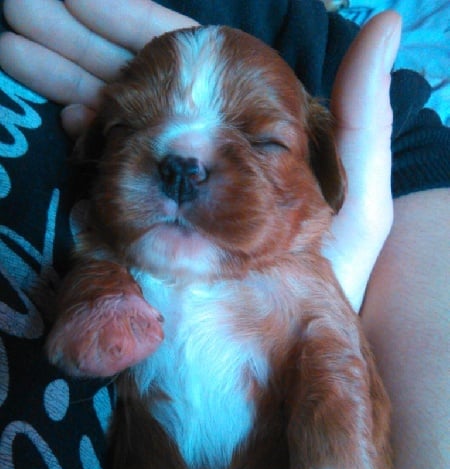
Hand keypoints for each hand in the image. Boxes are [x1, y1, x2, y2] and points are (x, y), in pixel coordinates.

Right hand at [0, 0, 400, 311]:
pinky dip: (87, 148)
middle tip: (19, 15)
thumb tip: (384, 22)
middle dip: (76, 46)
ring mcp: (173, 195)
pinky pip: (112, 181)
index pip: (181, 64)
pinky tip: (62, 120)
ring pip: (113, 124)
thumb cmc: (341, 277)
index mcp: (244, 135)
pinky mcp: (152, 233)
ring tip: (11, 44)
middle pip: (133, 85)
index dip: (128, 25)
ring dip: (62, 81)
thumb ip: (360, 118)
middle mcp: (203, 159)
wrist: (306, 346)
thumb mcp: (361, 197)